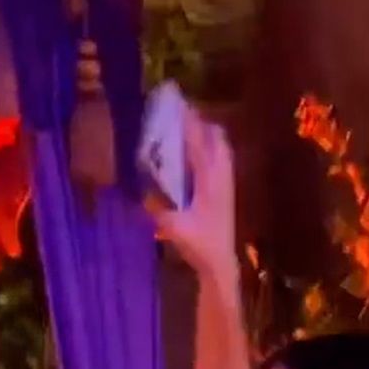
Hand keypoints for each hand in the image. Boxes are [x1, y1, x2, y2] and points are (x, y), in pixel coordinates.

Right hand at [150, 107, 236, 280]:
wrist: (221, 263)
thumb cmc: (200, 245)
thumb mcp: (176, 229)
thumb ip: (159, 211)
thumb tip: (141, 195)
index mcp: (211, 180)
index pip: (200, 142)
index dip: (189, 122)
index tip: (177, 105)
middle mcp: (222, 175)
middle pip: (216, 137)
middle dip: (200, 123)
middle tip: (180, 116)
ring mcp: (227, 182)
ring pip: (221, 147)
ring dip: (206, 135)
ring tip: (187, 131)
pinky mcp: (226, 190)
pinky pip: (220, 160)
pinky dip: (209, 150)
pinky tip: (195, 156)